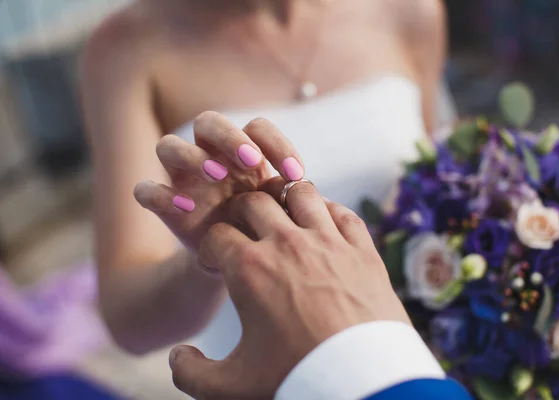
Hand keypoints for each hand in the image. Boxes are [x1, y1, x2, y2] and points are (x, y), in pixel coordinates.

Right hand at [133, 112, 304, 251]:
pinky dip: (160, 195)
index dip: (276, 143)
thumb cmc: (261, 228)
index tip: (296, 174)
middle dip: (229, 137)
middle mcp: (209, 156)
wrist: (233, 265)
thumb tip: (312, 190)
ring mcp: (182, 178)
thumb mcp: (281, 212)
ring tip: (218, 176)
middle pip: (207, 122)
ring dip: (192, 156)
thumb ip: (291, 196)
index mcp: (243, 152)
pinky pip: (145, 189)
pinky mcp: (163, 205)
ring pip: (168, 146)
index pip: (256, 127)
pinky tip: (186, 208)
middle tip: (252, 162)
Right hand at [169, 178, 410, 398]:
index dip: (210, 247)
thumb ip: (191, 373)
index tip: (216, 261)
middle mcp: (287, 245)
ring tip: (284, 217)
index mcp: (249, 269)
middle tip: (244, 230)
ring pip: (301, 192)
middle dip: (240, 212)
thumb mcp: (231, 386)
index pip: (217, 234)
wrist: (362, 385)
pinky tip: (324, 226)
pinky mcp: (363, 250)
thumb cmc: (295, 380)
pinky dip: (330, 212)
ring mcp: (329, 243)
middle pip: (254, 202)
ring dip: (287, 199)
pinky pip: (344, 213)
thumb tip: (177, 356)